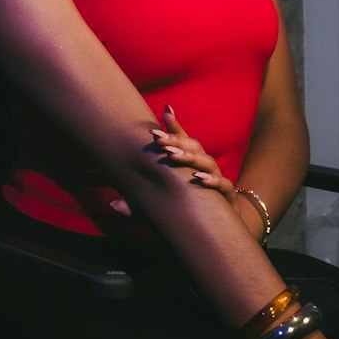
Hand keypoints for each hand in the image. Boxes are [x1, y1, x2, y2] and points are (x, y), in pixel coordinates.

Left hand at [109, 104, 238, 217]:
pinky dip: (212, 181)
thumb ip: (140, 204)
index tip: (162, 112)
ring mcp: (216, 178)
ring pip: (205, 161)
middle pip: (192, 146)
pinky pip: (222, 184)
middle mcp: (204, 166)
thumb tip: (113, 204)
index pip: (182, 140)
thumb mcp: (163, 204)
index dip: (173, 126)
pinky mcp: (226, 196)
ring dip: (189, 158)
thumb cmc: (190, 208)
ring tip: (172, 156)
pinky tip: (198, 179)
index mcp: (191, 162)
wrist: (222, 226)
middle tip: (157, 137)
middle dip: (175, 140)